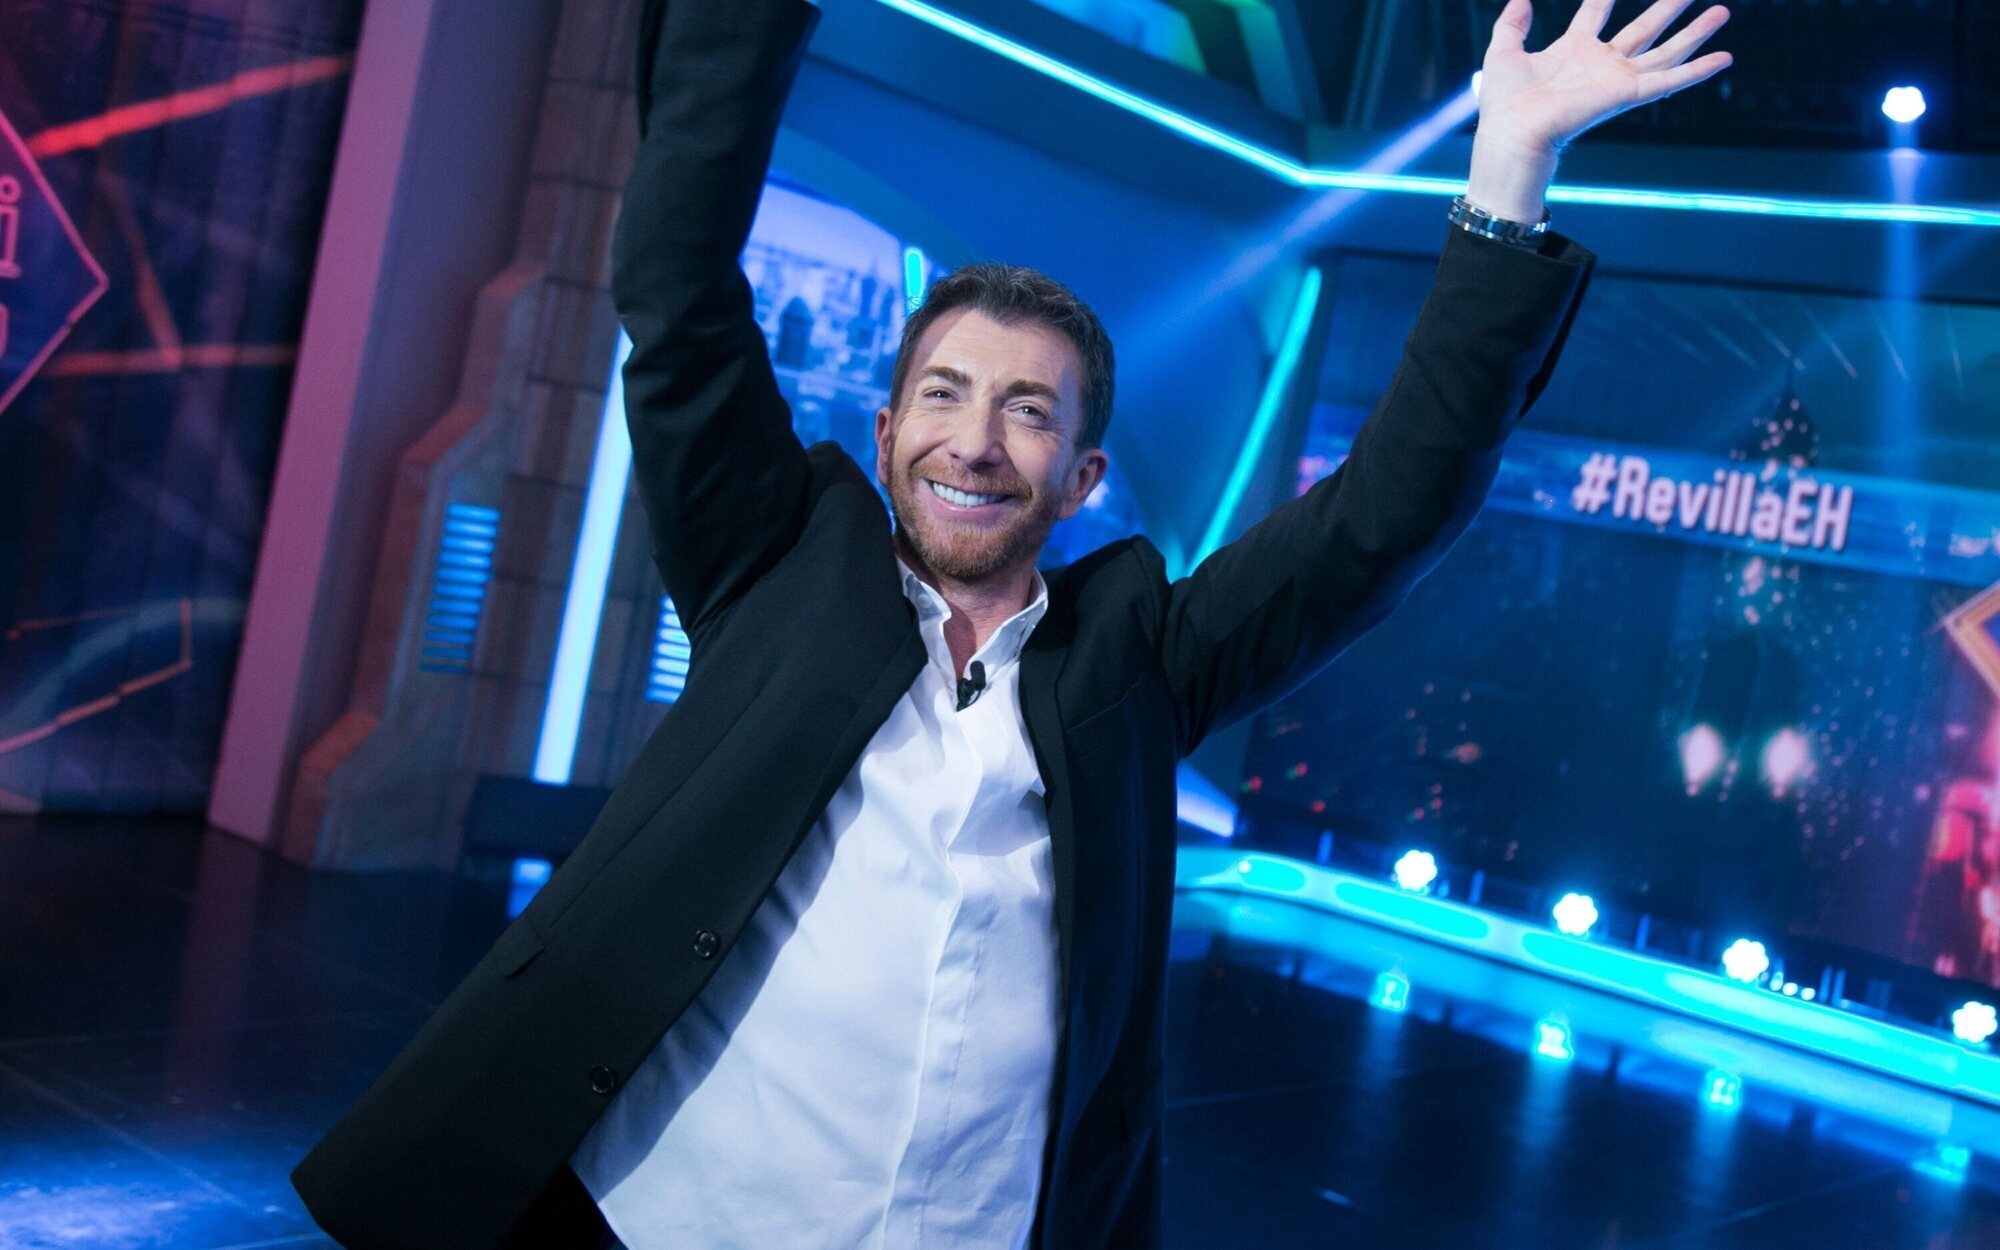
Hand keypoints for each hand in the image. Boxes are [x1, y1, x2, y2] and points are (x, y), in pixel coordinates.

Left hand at [1467, 0, 1732, 221]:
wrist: (1512, 133)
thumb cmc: (1503, 102)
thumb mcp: (1503, 50)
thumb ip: (1513, 22)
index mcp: (1572, 50)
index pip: (1596, 11)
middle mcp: (1600, 64)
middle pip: (1643, 28)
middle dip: (1668, 8)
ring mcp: (1616, 79)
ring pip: (1665, 50)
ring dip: (1695, 32)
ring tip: (1722, 12)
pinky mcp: (1626, 94)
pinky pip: (1670, 79)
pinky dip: (1697, 70)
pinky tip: (1723, 57)